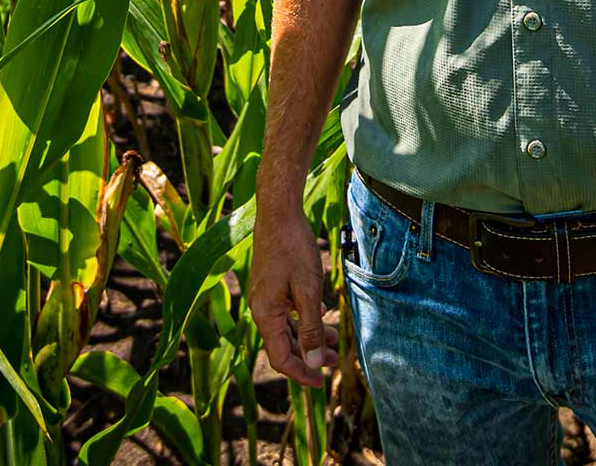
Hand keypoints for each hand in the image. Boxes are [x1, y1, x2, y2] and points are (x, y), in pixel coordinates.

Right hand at [249, 205, 339, 388]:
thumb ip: (310, 328)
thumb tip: (313, 362)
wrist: (279, 214)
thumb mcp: (307, 291)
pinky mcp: (270, 286)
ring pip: (286, 328)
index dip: (301, 373)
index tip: (321, 382)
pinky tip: (321, 314)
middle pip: (283, 345)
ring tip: (335, 340)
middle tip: (333, 362)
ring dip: (309, 337)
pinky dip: (303, 319)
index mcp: (266, 315)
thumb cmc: (293, 249)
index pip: (281, 358)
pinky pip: (286, 313)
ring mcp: (265, 297)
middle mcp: (261, 309)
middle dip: (309, 356)